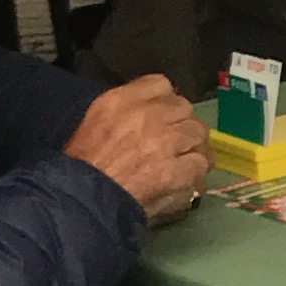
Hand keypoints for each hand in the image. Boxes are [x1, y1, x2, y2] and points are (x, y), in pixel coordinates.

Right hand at [66, 75, 208, 226]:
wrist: (86, 202)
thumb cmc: (84, 164)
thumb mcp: (94, 120)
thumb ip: (125, 107)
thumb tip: (152, 106)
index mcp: (122, 101)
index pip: (161, 84)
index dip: (164, 102)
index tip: (161, 117)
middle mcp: (149, 116)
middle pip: (185, 109)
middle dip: (180, 125)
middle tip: (172, 144)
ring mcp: (169, 144)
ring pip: (199, 136)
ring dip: (192, 149)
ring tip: (180, 164)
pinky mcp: (181, 172)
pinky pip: (201, 165)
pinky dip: (195, 175)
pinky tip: (183, 184)